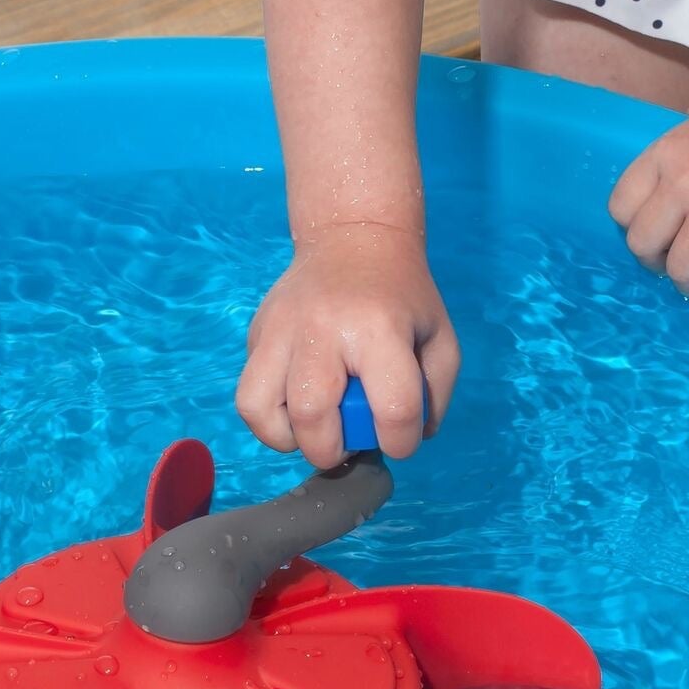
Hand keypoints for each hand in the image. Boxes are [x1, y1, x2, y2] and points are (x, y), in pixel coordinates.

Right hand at [236, 222, 459, 467]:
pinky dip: (268, 419)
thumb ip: (433, 394)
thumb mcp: (439, 337)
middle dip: (331, 451)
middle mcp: (323, 329)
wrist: (353, 237)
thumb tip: (410, 439)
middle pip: (312, 416)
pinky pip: (248, 395)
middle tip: (346, 440)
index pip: (392, 408)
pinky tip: (293, 410)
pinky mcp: (258, 333)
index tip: (399, 440)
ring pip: (260, 408)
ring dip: (287, 438)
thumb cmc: (402, 295)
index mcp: (379, 329)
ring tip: (310, 430)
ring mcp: (281, 329)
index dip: (400, 442)